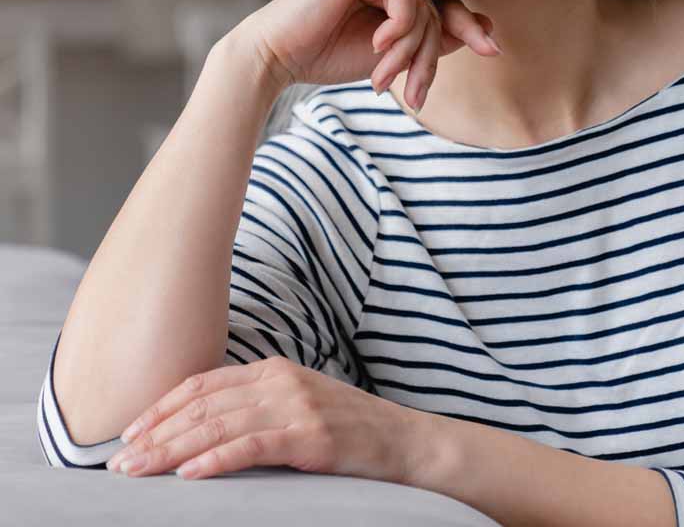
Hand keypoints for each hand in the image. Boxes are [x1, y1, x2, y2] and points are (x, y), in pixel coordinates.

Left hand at [105, 356, 423, 481]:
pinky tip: (188, 475)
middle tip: (120, 462)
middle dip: (156, 434)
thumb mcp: (297, 404)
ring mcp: (296, 406)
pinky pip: (252, 446)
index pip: (204, 384)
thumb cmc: (346, 427)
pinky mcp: (310, 436)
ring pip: (219, 426)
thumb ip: (256, 405)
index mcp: (274, 369)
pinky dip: (216, 460)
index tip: (129, 434)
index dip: (161, 407)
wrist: (401, 440)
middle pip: (204, 406)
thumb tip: (200, 427)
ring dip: (172, 451)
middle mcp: (280, 380)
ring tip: (139, 471)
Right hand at [240, 0, 500, 110]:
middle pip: (437, 7)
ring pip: (424, 5)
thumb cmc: (331, 54)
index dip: (468, 28)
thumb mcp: (396, 52)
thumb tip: (487, 27)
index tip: (493, 50)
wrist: (279, 58)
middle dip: (428, 55)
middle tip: (414, 91)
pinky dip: (398, 27)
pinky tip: (377, 46)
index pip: (445, 3)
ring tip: (385, 76)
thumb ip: (435, 37)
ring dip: (410, 49)